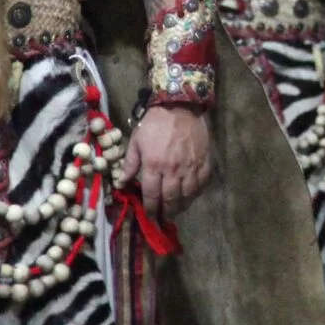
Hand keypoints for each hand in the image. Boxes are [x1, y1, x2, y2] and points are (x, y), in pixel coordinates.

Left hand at [120, 105, 211, 223]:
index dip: (150, 209)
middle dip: (166, 213)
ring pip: (188, 196)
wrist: (179, 106)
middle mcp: (172, 170)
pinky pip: (202, 184)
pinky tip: (192, 196)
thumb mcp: (136, 141)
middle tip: (164, 218)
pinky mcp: (204, 162)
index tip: (150, 216)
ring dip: (182, 206)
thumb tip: (121, 182)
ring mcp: (190, 167)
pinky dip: (197, 193)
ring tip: (177, 210)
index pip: (151, 195)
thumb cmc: (155, 124)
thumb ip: (130, 163)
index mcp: (153, 165)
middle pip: (170, 200)